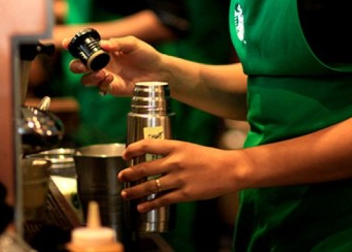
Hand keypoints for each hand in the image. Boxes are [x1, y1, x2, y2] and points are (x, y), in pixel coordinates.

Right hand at [63, 35, 165, 95]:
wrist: (158, 71)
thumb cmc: (146, 55)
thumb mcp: (133, 44)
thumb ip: (118, 43)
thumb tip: (103, 44)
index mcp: (105, 50)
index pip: (85, 48)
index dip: (73, 46)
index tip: (66, 43)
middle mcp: (102, 63)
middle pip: (79, 66)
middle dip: (76, 65)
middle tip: (83, 65)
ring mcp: (105, 76)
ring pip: (85, 79)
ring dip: (88, 76)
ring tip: (101, 73)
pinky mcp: (111, 87)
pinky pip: (99, 87)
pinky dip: (101, 83)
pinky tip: (110, 78)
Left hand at [118, 139, 246, 212]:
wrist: (230, 169)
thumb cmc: (210, 158)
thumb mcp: (190, 148)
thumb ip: (172, 152)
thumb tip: (153, 158)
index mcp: (177, 146)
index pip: (148, 144)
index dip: (133, 149)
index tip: (125, 154)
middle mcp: (176, 161)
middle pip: (144, 167)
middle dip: (129, 173)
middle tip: (121, 176)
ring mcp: (180, 178)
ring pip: (150, 185)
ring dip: (134, 191)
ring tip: (125, 193)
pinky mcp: (185, 194)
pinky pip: (162, 200)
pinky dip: (149, 204)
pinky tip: (141, 206)